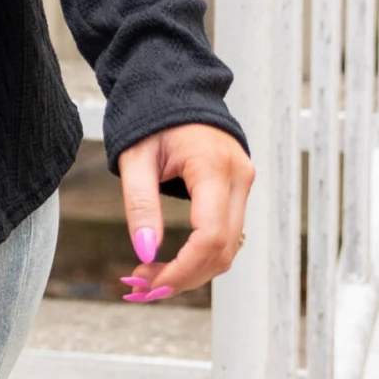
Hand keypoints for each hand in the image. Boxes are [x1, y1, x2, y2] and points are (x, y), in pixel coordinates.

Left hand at [116, 124, 252, 302]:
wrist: (176, 89)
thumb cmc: (151, 118)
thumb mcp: (134, 158)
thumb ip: (140, 204)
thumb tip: (145, 251)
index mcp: (213, 166)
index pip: (210, 235)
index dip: (182, 269)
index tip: (150, 285)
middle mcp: (238, 178)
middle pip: (223, 249)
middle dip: (184, 277)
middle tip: (142, 289)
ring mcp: (243, 184)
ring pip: (229, 248)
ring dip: (192, 272)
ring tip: (150, 278)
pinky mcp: (238, 190)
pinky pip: (226, 235)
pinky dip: (201, 256)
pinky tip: (170, 264)